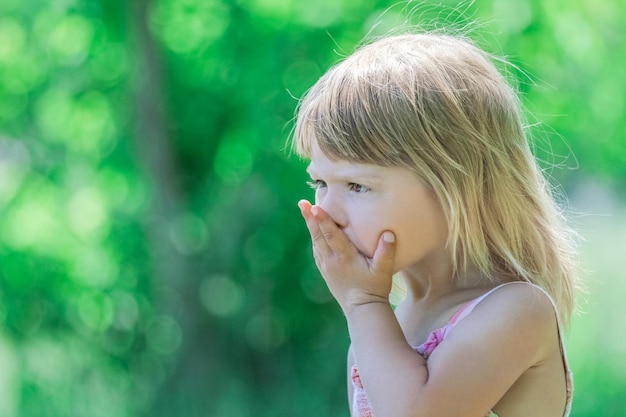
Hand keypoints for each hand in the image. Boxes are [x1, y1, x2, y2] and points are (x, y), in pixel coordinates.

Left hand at [298, 199, 395, 313]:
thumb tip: (388, 234)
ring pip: (316, 242)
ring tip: (305, 210)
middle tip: (302, 203)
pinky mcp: (326, 271)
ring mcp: (327, 266)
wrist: (362, 310)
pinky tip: (314, 231)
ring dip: (311, 226)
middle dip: (310, 218)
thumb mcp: (383, 271)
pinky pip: (317, 251)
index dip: (323, 220)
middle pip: (319, 236)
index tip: (315, 207)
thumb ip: (386, 252)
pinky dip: (314, 238)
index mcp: (345, 258)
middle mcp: (332, 261)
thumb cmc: (375, 289)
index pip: (332, 235)